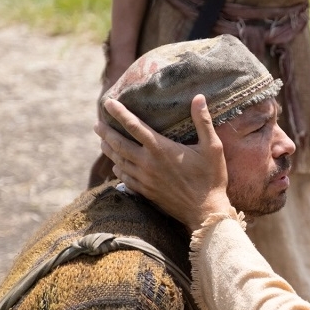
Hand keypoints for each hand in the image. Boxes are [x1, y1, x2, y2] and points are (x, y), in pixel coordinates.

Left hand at [94, 94, 233, 230]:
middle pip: (119, 144)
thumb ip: (203, 121)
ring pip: (119, 161)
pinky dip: (118, 170)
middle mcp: (148, 163)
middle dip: (106, 132)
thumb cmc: (211, 177)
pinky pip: (125, 179)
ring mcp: (145, 179)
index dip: (120, 113)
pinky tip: (116, 167)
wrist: (205, 211)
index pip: (134, 126)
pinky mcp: (146, 192)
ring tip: (102, 142)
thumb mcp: (213, 147)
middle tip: (97, 124)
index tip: (108, 103)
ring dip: (109, 150)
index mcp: (161, 149)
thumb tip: (199, 97)